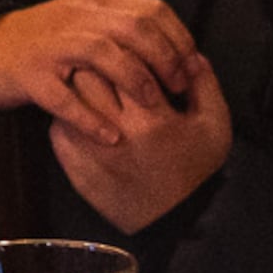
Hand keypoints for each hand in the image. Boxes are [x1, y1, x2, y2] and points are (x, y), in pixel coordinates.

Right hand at [0, 0, 207, 142]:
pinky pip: (64, 98)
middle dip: (165, 58)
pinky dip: (90, 118)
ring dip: (136, 81)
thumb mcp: (80, 21)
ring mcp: (50, 45)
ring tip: (155, 107)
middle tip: (180, 87)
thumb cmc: (39, 43)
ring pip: (104, 54)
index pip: (150, 9)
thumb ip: (118, 27)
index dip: (178, 37)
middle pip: (134, 27)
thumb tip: (169, 46)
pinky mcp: (28, 74)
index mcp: (93, 4)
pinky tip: (110, 137)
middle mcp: (75, 17)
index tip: (193, 65)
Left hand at [51, 60, 234, 233]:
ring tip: (94, 92)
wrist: (178, 222)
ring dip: (78, 91)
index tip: (130, 54)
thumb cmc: (197, 171)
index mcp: (154, 119)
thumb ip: (204, 85)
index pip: (121, 63)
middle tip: (106, 66)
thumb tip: (190, 53)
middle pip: (86, 77)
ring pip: (67, 102)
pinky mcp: (74, 169)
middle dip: (96, 65)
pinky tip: (85, 119)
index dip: (122, 51)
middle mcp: (117, 133)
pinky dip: (67, 119)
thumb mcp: (215, 126)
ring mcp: (90, 153)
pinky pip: (56, 131)